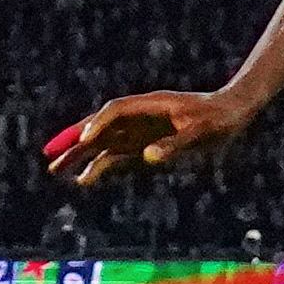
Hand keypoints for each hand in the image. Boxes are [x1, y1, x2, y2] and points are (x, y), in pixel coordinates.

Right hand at [45, 90, 248, 187]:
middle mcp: (141, 115)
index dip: (99, 124)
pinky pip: (117, 154)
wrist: (234, 112)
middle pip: (101, 125)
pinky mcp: (146, 143)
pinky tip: (85, 179)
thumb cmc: (219, 118)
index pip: (117, 110)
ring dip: (81, 154)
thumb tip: (147, 157)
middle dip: (75, 139)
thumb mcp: (201, 132)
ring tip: (56, 170)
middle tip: (50, 156)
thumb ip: (175, 144)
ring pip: (104, 141)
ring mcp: (142, 129)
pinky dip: (100, 165)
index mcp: (152, 104)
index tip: (85, 141)